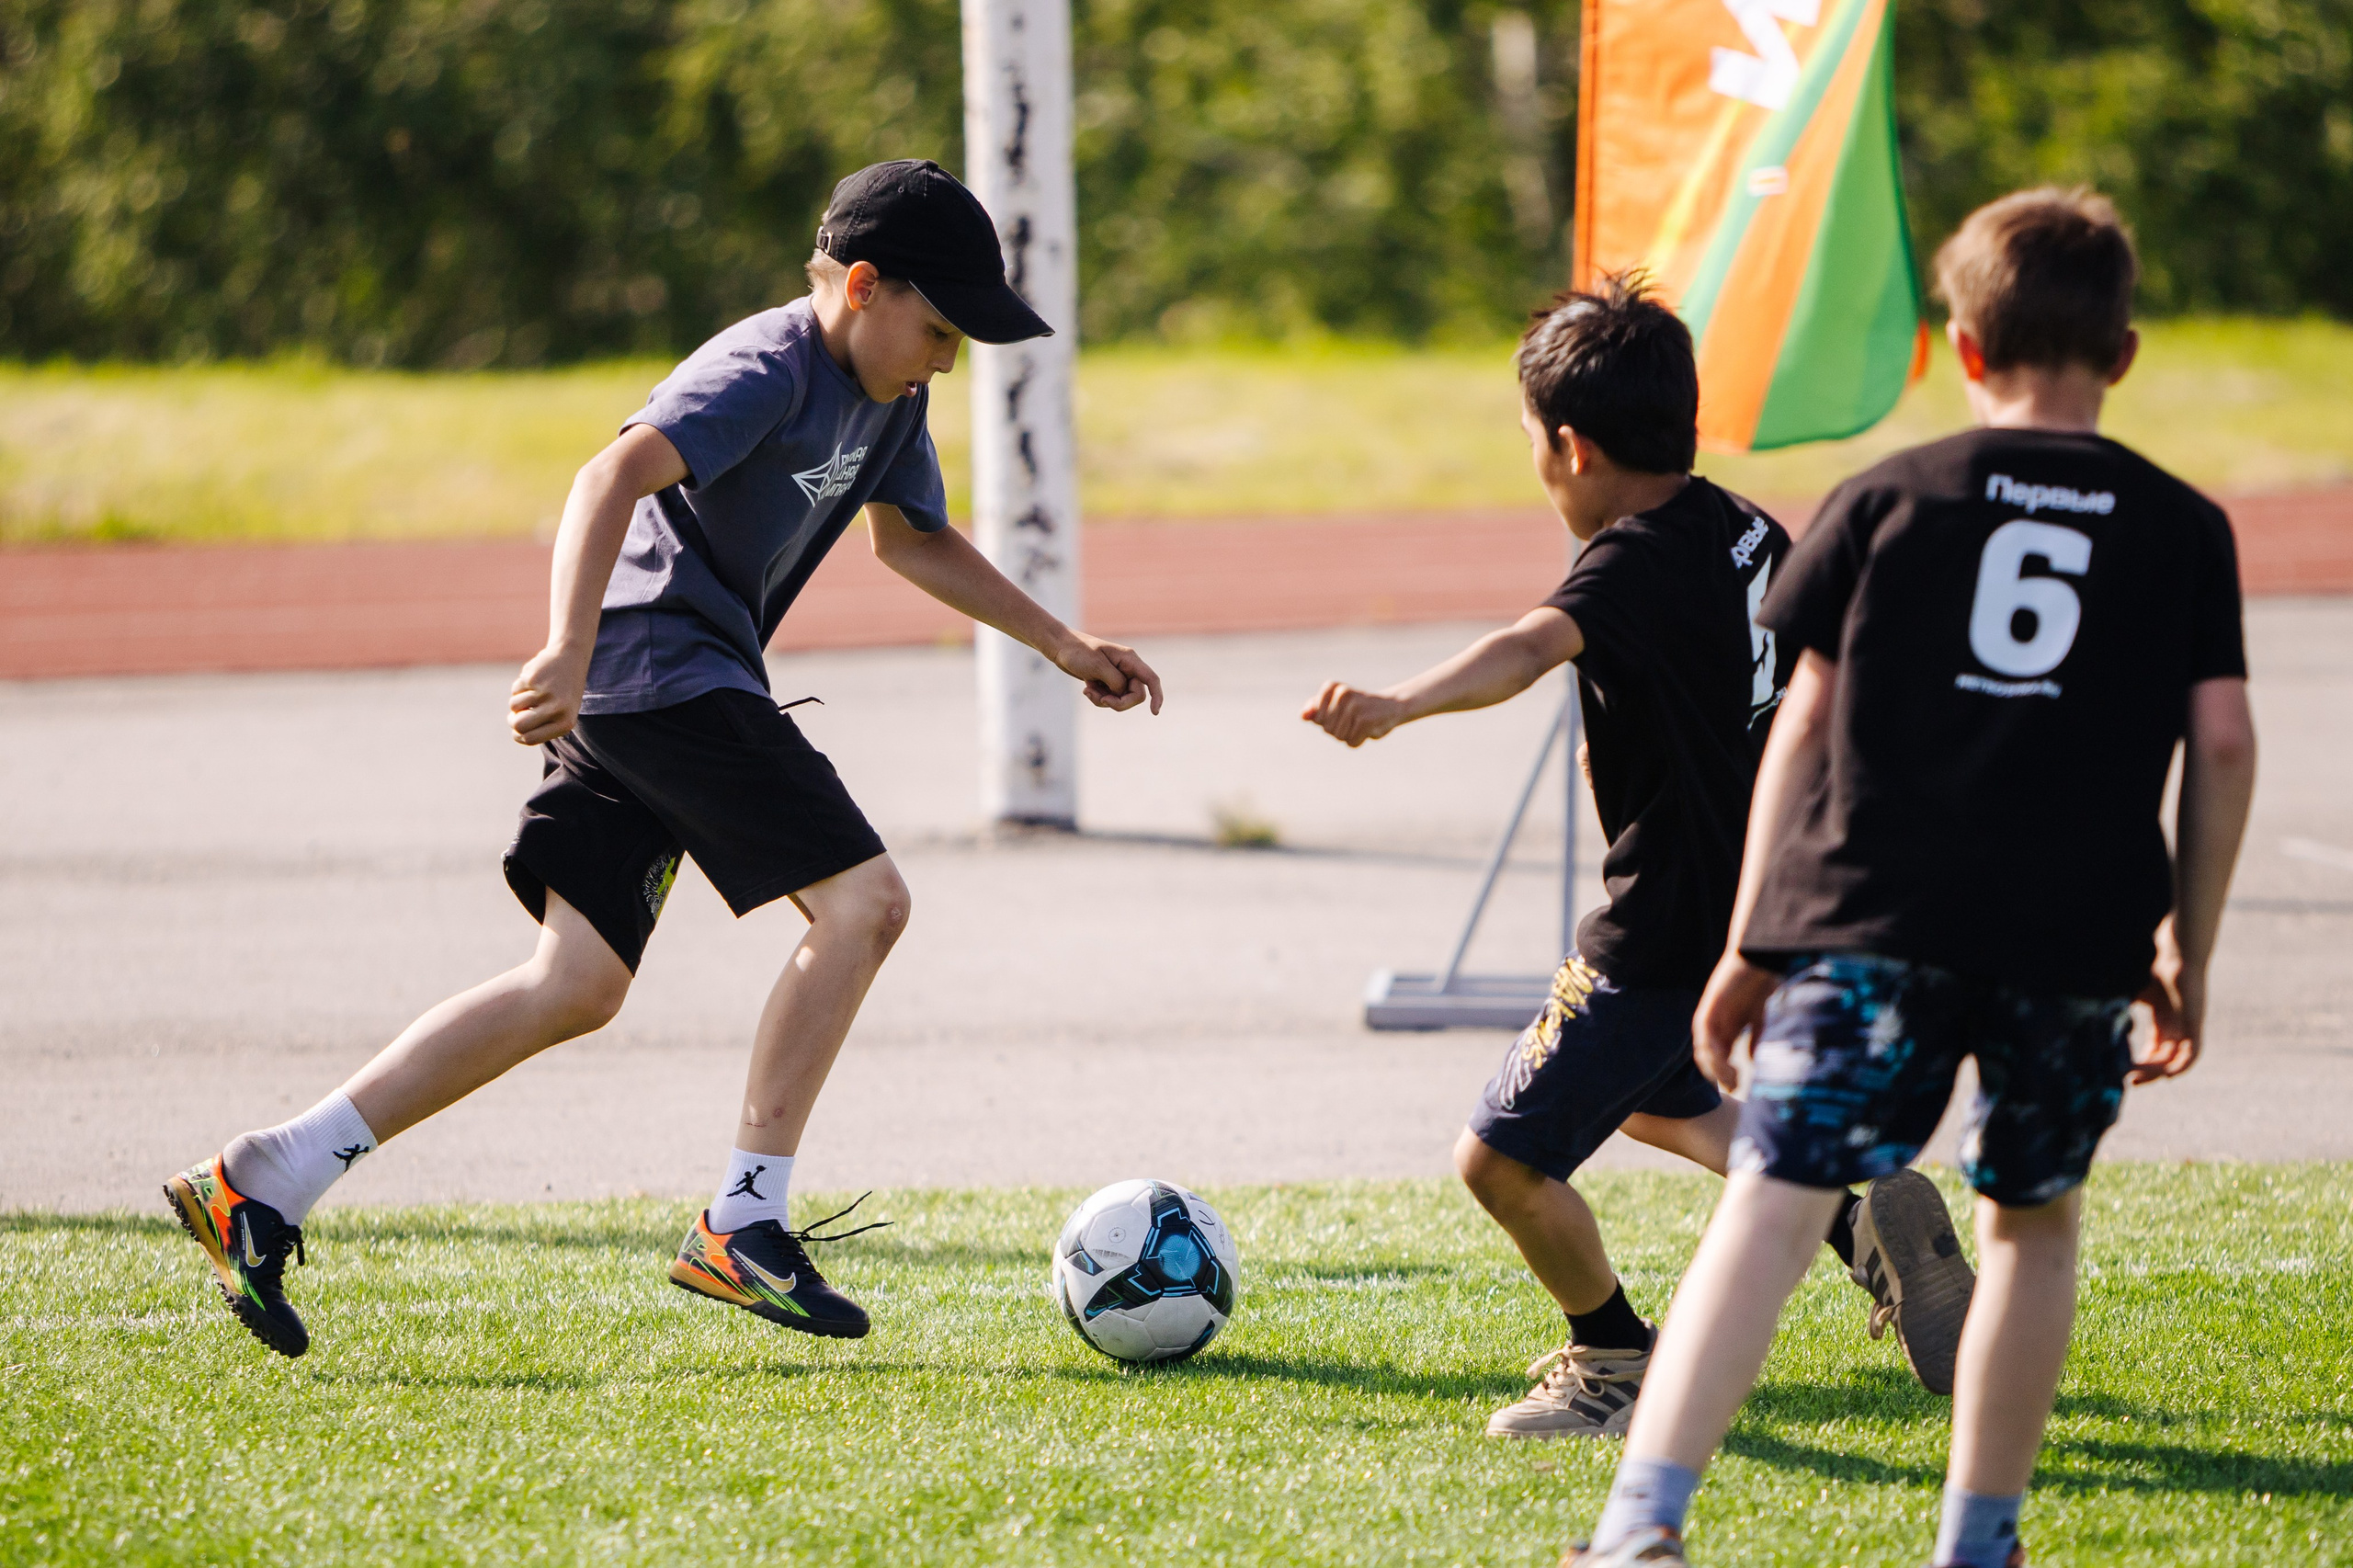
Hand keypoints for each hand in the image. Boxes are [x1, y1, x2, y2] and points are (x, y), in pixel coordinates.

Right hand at [509, 645, 589, 744]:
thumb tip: (517, 732)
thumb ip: (542, 726)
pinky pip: (515, 690)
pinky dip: (520, 686)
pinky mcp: (534, 679)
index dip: (518, 735)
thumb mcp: (561, 713)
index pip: (530, 739)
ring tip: (531, 693)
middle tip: (515, 714)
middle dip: (512, 720)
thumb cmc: (564, 692)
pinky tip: (534, 680)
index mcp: (565, 723)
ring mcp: (545, 693)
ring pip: (514, 706)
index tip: (517, 730)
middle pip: (518, 725)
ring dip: (517, 701)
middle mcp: (557, 709)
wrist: (571, 658)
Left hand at [1057, 632, 1162, 713]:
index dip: (1157, 696)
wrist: (1061, 647)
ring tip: (1088, 691)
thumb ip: (1115, 682)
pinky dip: (1098, 698)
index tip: (1154, 712)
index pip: (1151, 679)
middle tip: (1102, 699)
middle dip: (1119, 702)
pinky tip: (1087, 689)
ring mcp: (1117, 676)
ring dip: (1104, 700)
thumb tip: (1123, 694)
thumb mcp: (1098, 667)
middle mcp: (1127, 668)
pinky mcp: (1107, 682)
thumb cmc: (1078, 652)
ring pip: (1121, 699)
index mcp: (1129, 660)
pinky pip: (1109, 699)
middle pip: (1135, 695)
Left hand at [1300, 682, 1407, 746]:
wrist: (1391, 706)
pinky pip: (1351, 742)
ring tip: (1360, 724)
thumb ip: (1314, 709)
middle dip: (1338, 730)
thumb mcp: (1334, 705)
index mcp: (1333, 687)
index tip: (1341, 713)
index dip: (1326, 722)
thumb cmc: (1357, 707)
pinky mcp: (1365, 721)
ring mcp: (1354, 706)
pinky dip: (1358, 741)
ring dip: (1348, 736)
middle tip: (1353, 719)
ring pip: (1338, 736)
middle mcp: (1343, 693)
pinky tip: (1367, 730)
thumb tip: (1303, 715)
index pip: (1316, 717)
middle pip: (1326, 728)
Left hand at [1692, 953, 1780, 1091]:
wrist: (1757, 958)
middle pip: (1710, 1058)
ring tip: (1730, 1078)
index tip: (1738, 1088)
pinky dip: (1710, 1048)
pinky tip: (1721, 1059)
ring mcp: (1710, 1017)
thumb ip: (1756, 1037)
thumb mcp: (1759, 1016)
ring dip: (1715, 1066)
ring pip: (1704, 1050)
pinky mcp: (1708, 1007)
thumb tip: (1753, 1060)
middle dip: (1721, 1075)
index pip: (1720, 1058)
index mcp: (1727, 1028)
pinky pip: (1703, 1034)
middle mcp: (1715, 1025)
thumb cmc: (1759, 983)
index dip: (1727, 1074)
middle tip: (1734, 1088)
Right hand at [2130, 917, 2203, 1082]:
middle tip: (2127, 1080)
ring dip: (2157, 1071)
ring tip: (2138, 1076)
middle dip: (2145, 1072)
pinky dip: (2181, 1067)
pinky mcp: (2195, 1024)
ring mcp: (2187, 1027)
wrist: (2176, 952)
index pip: (2153, 1049)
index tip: (2122, 1073)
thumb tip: (2083, 1018)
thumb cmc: (2151, 967)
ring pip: (2175, 1060)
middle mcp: (2177, 1027)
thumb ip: (2114, 1007)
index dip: (2139, 1063)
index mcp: (2163, 1019)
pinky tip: (2167, 1074)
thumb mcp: (2128, 993)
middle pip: (2163, 1059)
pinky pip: (2192, 1054)